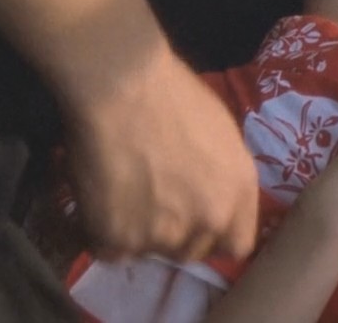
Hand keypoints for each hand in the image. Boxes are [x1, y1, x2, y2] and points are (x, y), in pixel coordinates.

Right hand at [0, 0, 257, 262]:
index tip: (193, 222)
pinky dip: (101, 231)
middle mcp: (210, 220)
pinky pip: (109, 250)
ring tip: (119, 191)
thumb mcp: (223, 137)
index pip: (236, 247)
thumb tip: (209, 201)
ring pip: (148, 251)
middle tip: (148, 202)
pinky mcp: (120, 239)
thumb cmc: (173, 94)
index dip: (213, 236)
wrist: (123, 85)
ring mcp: (165, 234)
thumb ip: (222, 179)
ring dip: (134, 231)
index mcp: (240, 193)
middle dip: (171, 234)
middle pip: (190, 252)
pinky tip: (98, 199)